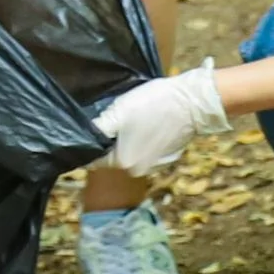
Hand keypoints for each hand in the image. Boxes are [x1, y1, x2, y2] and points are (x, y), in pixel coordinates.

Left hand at [94, 64, 229, 176]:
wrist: (192, 102)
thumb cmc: (152, 105)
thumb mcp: (118, 111)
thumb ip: (97, 129)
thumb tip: (81, 139)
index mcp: (123, 163)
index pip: (95, 158)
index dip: (92, 142)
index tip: (96, 127)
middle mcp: (138, 170)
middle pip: (114, 155)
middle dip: (112, 139)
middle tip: (118, 117)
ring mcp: (156, 166)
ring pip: (131, 152)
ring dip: (129, 139)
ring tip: (136, 118)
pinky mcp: (169, 158)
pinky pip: (148, 150)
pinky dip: (146, 140)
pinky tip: (151, 123)